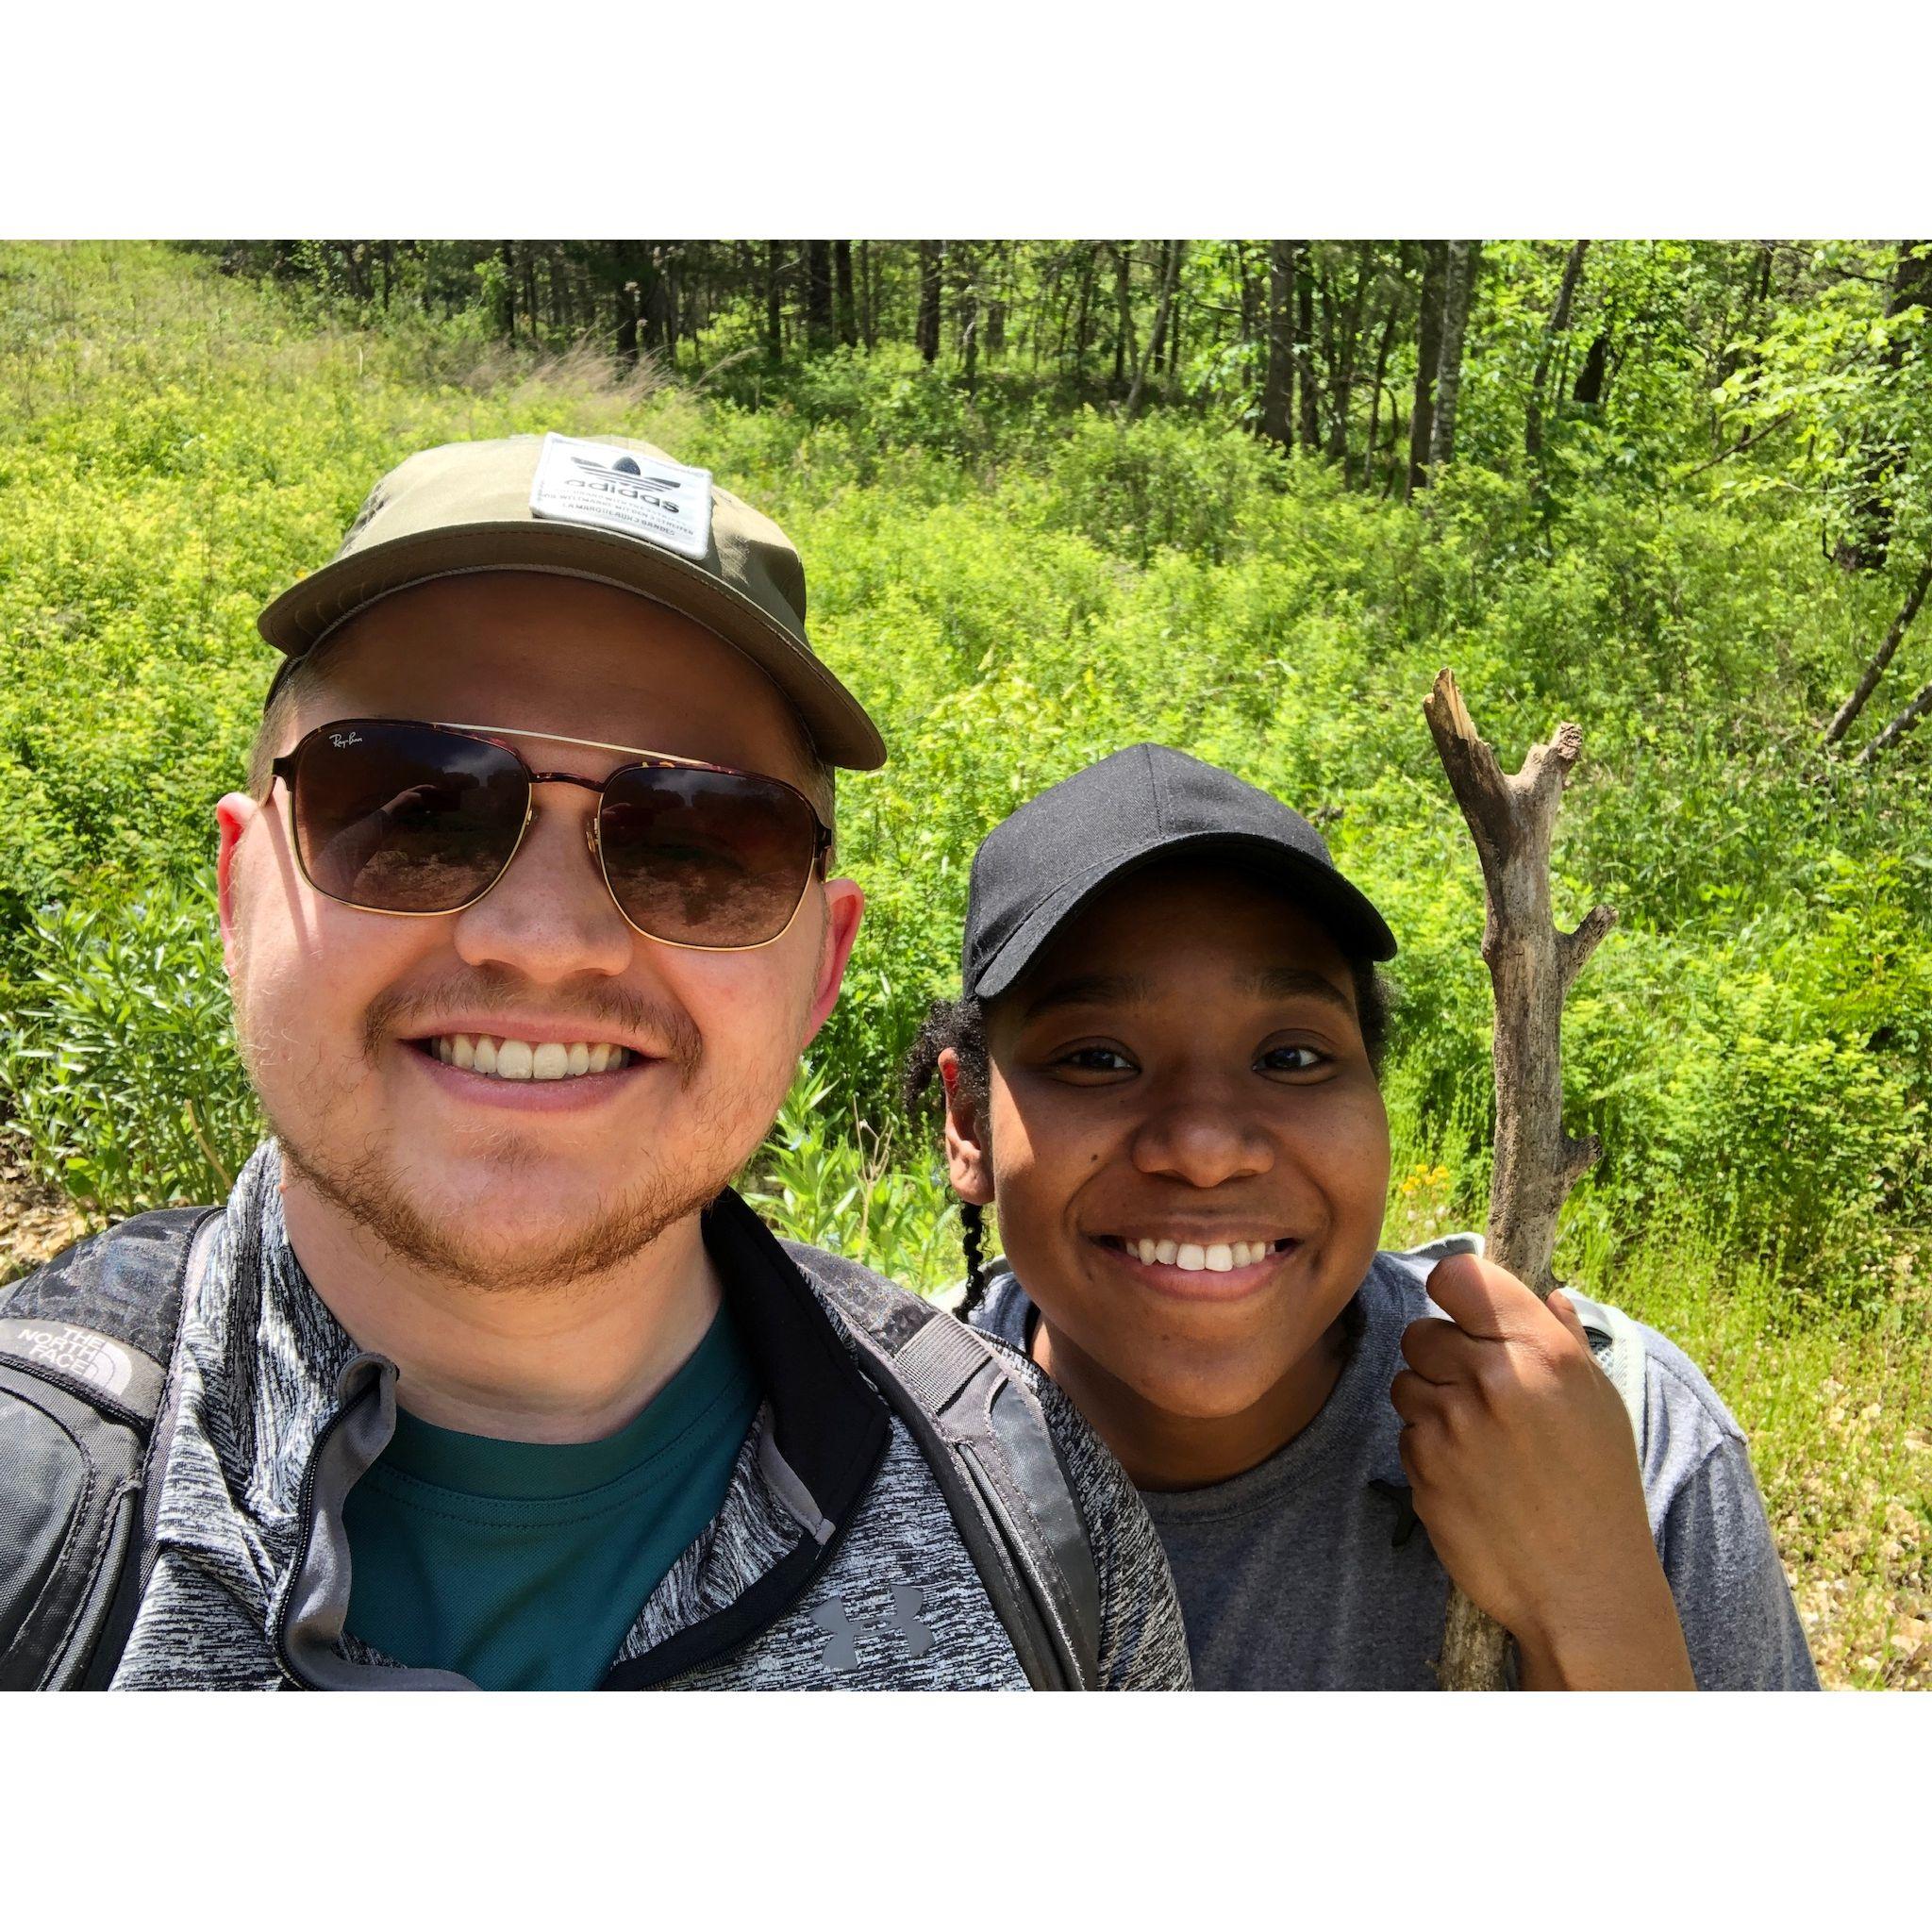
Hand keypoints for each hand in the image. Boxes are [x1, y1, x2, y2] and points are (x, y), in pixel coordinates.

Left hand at [1391, 1254, 1694, 1689]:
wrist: (1583, 1587)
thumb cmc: (1600, 1489)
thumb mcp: (1600, 1403)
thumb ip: (1564, 1339)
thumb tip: (1547, 1293)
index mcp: (1540, 1350)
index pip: (1457, 1274)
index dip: (1453, 1290)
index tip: (1463, 1312)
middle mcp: (1492, 1377)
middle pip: (1420, 1330)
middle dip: (1441, 1356)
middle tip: (1480, 1392)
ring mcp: (1451, 1422)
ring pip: (1406, 1381)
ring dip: (1430, 1403)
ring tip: (1479, 1440)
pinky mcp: (1422, 1464)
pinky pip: (1405, 1432)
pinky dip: (1427, 1448)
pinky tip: (1468, 1475)